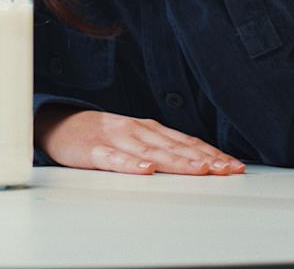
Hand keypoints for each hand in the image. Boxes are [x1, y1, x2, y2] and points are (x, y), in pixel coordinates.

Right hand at [36, 107, 243, 175]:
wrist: (60, 124)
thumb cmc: (102, 135)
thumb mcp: (136, 137)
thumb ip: (163, 147)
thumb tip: (199, 161)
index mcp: (150, 129)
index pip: (187, 142)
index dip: (212, 153)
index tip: (234, 165)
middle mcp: (137, 132)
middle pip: (176, 147)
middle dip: (204, 159)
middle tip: (227, 170)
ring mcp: (116, 140)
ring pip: (151, 153)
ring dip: (177, 162)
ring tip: (199, 169)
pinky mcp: (94, 151)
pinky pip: (114, 160)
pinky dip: (131, 164)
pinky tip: (145, 170)